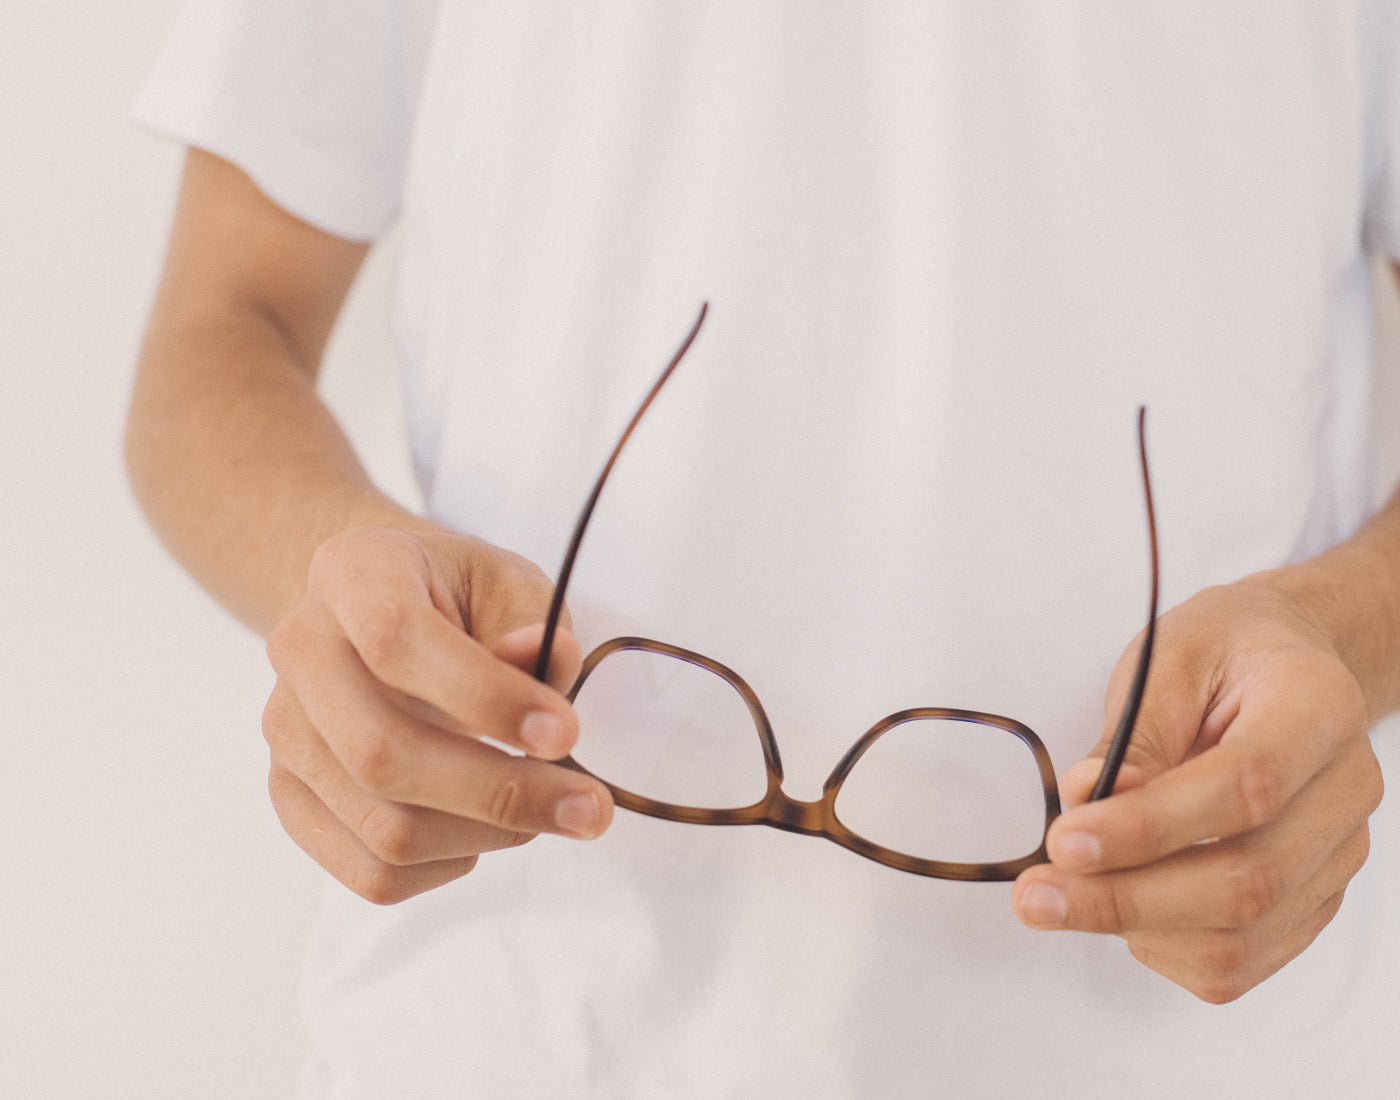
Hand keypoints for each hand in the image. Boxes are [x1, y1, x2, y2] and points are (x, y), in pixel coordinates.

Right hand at [262, 526, 613, 902]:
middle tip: (588, 804)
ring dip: (486, 835)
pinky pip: (370, 873)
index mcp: (351, 573)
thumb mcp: (509, 583)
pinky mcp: (293, 797)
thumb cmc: (460, 599)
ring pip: (382, 827)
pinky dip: (446, 867)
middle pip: (381, 754)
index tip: (566, 731)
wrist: (385, 616)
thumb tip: (550, 665)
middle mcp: (299, 651)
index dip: (485, 696)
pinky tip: (483, 829)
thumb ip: (535, 622)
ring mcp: (286, 732)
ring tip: (544, 807)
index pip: (395, 640)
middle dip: (501, 792)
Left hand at [1011, 575, 1383, 1002]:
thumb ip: (1129, 740)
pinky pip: (1238, 960)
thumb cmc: (1223, 654)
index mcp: (1317, 710)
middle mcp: (1345, 791)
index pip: (1243, 788)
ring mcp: (1336, 855)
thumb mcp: (1165, 661)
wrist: (1281, 662)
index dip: (1148, 827)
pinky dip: (1163, 947)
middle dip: (1123, 898)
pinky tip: (1122, 900)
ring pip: (1240, 937)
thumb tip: (1086, 805)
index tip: (1065, 840)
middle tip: (1037, 894)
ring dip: (1134, 928)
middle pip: (1247, 881)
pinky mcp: (1310, 900)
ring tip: (1065, 894)